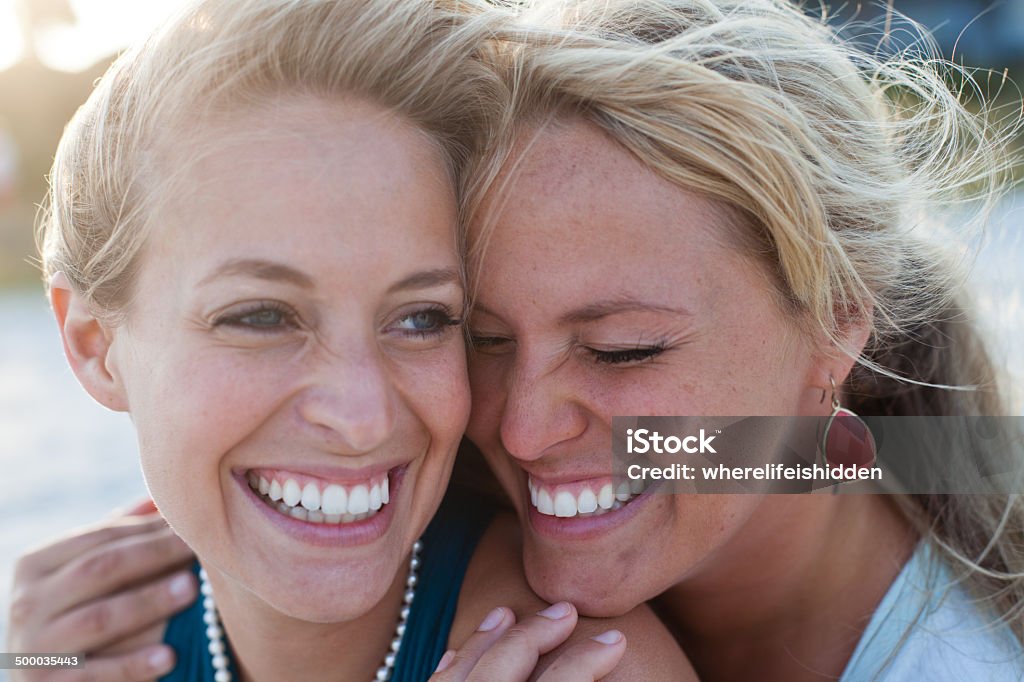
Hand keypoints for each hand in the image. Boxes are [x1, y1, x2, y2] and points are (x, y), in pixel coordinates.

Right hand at [7, 501, 196, 680]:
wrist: (39, 677)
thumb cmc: (72, 612)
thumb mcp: (79, 572)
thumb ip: (113, 536)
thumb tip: (160, 496)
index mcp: (35, 564)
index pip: (99, 537)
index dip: (149, 529)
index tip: (193, 523)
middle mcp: (27, 602)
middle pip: (100, 569)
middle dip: (154, 556)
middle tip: (198, 550)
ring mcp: (34, 647)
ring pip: (99, 619)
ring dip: (150, 603)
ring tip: (192, 590)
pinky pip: (96, 674)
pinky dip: (133, 665)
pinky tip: (169, 656)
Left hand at [431, 602, 625, 680]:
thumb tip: (603, 670)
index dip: (590, 659)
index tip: (616, 640)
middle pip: (506, 663)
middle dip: (537, 632)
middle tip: (567, 611)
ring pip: (461, 672)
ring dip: (485, 640)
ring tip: (506, 613)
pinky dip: (449, 669)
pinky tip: (455, 655)